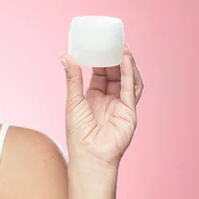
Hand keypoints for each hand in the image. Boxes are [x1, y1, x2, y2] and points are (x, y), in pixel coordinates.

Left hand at [60, 45, 143, 168]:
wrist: (88, 156)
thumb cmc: (78, 134)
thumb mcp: (73, 100)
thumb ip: (72, 78)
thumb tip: (65, 56)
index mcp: (95, 98)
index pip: (101, 74)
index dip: (100, 60)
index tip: (97, 45)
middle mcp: (110, 100)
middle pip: (115, 74)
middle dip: (114, 58)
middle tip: (111, 42)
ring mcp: (122, 105)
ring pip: (128, 79)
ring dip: (125, 63)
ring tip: (121, 47)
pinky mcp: (130, 111)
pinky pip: (132, 88)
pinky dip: (130, 73)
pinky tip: (125, 59)